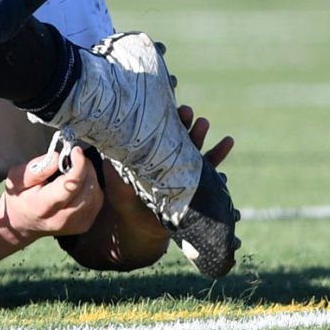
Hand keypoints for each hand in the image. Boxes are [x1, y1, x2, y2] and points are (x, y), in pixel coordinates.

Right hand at [3, 145, 101, 241]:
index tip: (75, 151)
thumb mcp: (17, 178)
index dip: (78, 165)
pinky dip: (92, 187)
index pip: (70, 185)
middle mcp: (62, 219)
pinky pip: (97, 201)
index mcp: (43, 206)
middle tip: (75, 157)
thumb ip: (35, 169)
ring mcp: (75, 225)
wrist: (23, 223)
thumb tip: (58, 158)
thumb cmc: (20, 197)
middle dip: (85, 167)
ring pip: (95, 195)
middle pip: (87, 189)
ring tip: (76, 168)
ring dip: (90, 177)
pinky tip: (81, 182)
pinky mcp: (84, 225)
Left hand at [100, 103, 234, 244]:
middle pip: (179, 135)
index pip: (159, 129)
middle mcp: (169, 156)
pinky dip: (220, 155)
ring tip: (203, 122)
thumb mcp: (116, 180)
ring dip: (201, 135)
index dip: (165, 116)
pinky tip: (227, 141)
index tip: (168, 103)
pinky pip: (211, 170)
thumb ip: (113, 165)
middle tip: (187, 111)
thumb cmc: (125, 199)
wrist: (139, 226)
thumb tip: (102, 143)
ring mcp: (184, 169)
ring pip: (195, 148)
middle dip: (184, 121)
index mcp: (151, 151)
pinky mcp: (195, 184)